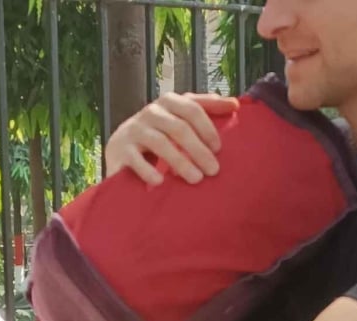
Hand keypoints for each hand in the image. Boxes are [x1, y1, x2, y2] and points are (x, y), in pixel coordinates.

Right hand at [106, 92, 239, 185]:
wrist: (122, 148)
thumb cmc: (160, 134)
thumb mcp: (181, 118)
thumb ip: (205, 109)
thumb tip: (236, 105)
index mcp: (169, 102)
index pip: (192, 108)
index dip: (207, 128)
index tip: (218, 148)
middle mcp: (151, 112)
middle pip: (179, 128)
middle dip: (198, 150)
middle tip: (213, 170)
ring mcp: (134, 129)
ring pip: (160, 143)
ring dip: (180, 162)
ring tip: (196, 179)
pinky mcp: (120, 149)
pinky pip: (136, 159)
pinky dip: (148, 171)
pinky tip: (161, 182)